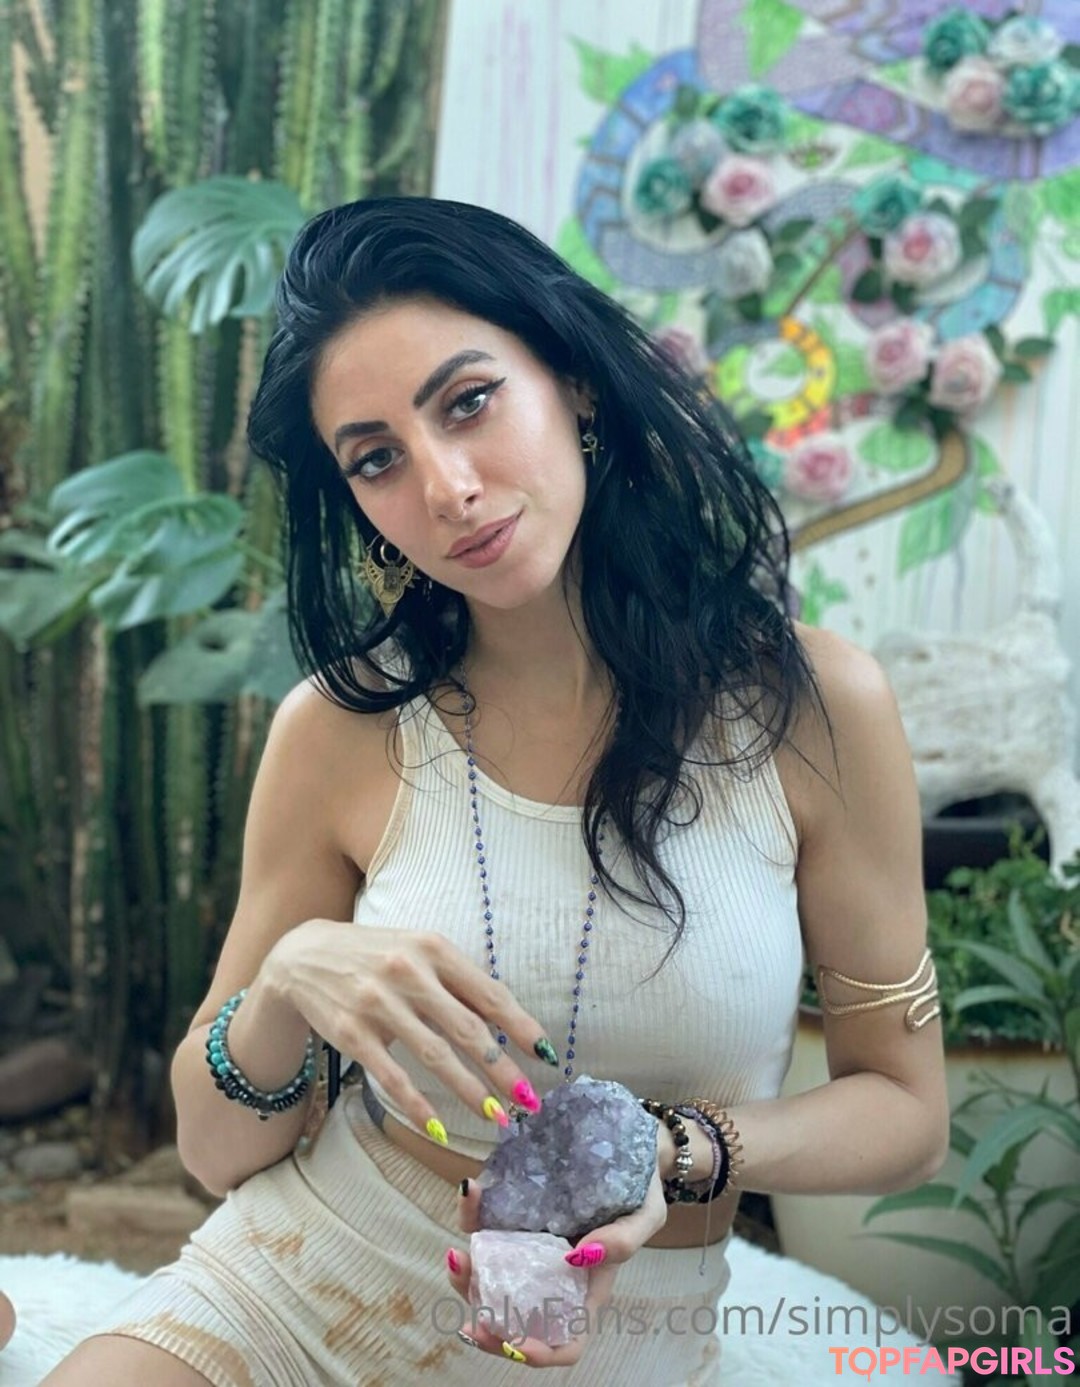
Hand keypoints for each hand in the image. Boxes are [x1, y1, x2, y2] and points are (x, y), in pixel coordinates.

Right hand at [261, 919, 554, 1138]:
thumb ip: (458, 981)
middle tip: (529, 1101)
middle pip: (467, 1029)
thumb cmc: (378, 956)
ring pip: (434, 1056)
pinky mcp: (352, 1032)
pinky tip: (439, 1127)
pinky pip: (391, 1076)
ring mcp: (378, 1003)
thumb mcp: (419, 952)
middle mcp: (408, 972)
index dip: (521, 1027)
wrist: (304, 956)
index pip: (488, 993)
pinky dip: (418, 1105)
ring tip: (497, 1117)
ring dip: (470, 1091)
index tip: (546, 1056)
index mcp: (433, 948)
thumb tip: (510, 1023)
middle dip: (502, 1069)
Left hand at [444, 1164, 668, 1366]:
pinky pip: (487, 1225)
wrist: (629, 1148)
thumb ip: (624, 1240)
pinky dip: (473, 1215)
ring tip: (457, 1259)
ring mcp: (529, 1248)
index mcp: (584, 1291)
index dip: (536, 1353)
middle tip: (469, 1321)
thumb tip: (579, 1257)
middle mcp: (551, 1276)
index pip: (562, 1341)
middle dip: (487, 1323)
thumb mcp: (646, 1216)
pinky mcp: (515, 1216)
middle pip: (515, 1317)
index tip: (514, 1343)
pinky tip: (471, 1193)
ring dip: (467, 1277)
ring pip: (490, 1278)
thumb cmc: (641, 1194)